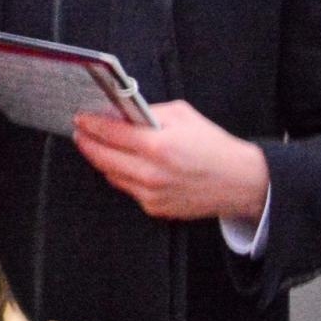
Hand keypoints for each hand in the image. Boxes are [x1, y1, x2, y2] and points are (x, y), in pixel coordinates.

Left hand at [73, 100, 269, 221]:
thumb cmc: (213, 146)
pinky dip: (121, 174)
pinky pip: (127, 188)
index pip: (111, 133)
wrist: (240, 182)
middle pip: (102, 158)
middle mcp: (152, 173)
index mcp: (159, 146)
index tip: (80, 118)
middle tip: (80, 131)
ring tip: (96, 145)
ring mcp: (152, 194)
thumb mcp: (183, 115)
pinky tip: (122, 163)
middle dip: (87, 142)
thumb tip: (121, 112)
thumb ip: (149, 112)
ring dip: (101, 159)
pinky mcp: (155, 208)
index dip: (91, 124)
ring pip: (111, 175)